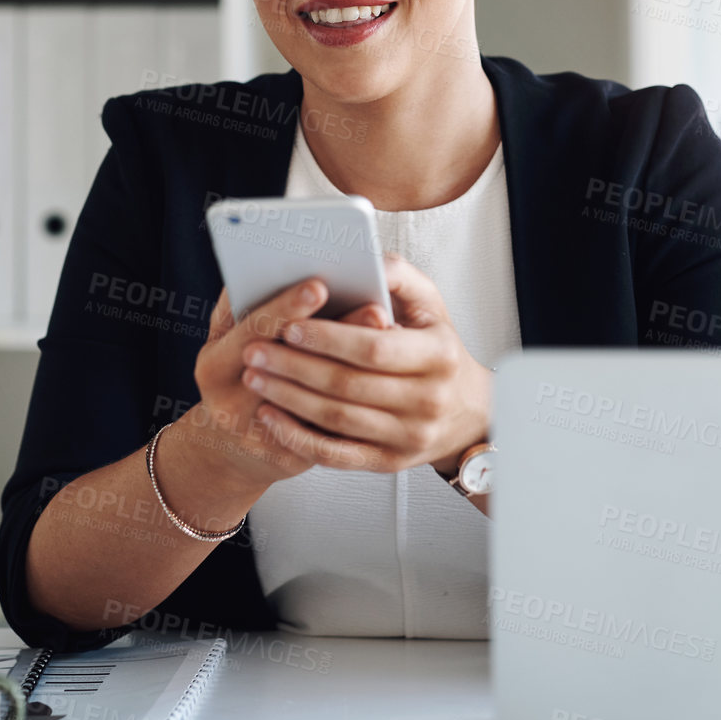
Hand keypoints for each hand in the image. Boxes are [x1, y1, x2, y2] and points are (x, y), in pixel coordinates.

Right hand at [183, 278, 380, 489]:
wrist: (229, 447)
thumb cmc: (231, 374)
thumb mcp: (223, 338)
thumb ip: (240, 305)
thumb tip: (270, 269)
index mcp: (213, 366)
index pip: (252, 330)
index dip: (287, 307)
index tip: (320, 284)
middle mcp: (230, 405)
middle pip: (291, 367)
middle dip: (337, 336)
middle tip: (376, 308)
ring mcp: (258, 438)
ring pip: (315, 401)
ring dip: (359, 369)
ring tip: (388, 338)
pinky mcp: (286, 461)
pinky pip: (327, 433)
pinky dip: (357, 403)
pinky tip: (382, 379)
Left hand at [237, 252, 492, 475]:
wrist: (466, 410)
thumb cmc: (436, 346)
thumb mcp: (429, 303)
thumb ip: (397, 274)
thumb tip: (363, 257)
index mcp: (438, 355)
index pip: (374, 348)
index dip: (328, 339)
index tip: (288, 327)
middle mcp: (428, 400)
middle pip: (348, 385)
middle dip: (295, 367)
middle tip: (254, 350)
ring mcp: (409, 436)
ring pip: (337, 420)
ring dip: (288, 398)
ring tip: (255, 376)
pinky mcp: (390, 462)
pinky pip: (336, 455)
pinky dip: (298, 437)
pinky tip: (270, 417)